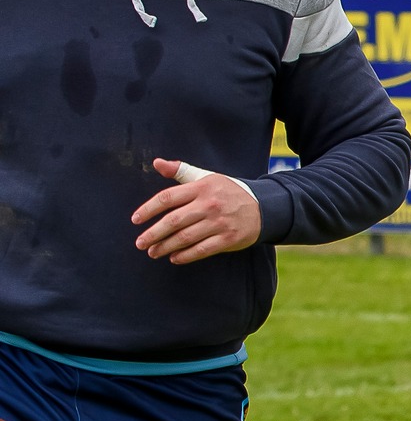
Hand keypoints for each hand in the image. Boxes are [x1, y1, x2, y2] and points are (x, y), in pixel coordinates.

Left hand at [132, 159, 260, 263]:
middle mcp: (209, 204)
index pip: (167, 198)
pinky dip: (186, 256)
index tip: (135, 220)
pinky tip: (174, 258)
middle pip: (174, 221)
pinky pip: (202, 250)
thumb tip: (156, 162)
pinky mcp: (229, 238)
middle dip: (153, 234)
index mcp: (201, 187)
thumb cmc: (228, 192)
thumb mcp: (207, 177)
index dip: (148, 209)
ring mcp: (220, 222)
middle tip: (140, 243)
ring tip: (153, 252)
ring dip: (165, 247)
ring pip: (185, 237)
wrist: (263, 207)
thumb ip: (181, 171)